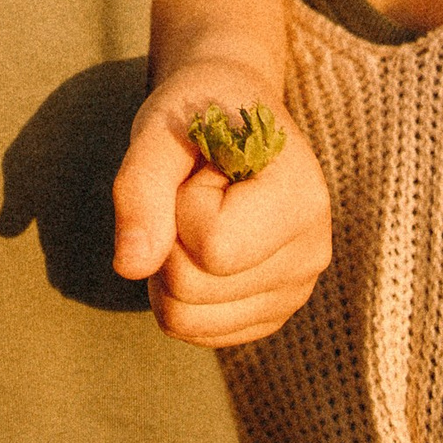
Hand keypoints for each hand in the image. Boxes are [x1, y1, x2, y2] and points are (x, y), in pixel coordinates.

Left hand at [110, 60, 331, 345]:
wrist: (234, 112)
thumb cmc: (199, 111)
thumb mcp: (160, 129)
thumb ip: (141, 189)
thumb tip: (130, 267)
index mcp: (302, 201)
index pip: (212, 247)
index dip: (180, 206)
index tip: (201, 168)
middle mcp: (311, 256)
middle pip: (190, 290)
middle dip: (168, 237)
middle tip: (194, 190)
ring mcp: (293, 293)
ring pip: (185, 319)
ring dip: (168, 265)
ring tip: (198, 216)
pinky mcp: (268, 314)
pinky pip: (192, 331)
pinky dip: (178, 292)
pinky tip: (202, 245)